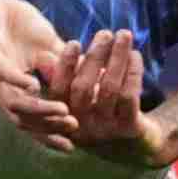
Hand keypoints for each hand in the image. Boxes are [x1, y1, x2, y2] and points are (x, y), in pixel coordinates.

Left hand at [0, 0, 79, 149]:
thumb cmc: (18, 23)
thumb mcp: (49, 48)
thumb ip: (66, 68)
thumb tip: (96, 84)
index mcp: (16, 88)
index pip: (32, 120)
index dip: (50, 134)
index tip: (73, 144)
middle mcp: (3, 85)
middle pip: (22, 119)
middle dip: (49, 127)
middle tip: (74, 127)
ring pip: (13, 102)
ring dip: (38, 109)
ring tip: (63, 111)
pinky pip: (1, 72)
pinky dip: (17, 81)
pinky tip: (35, 85)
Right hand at [63, 28, 169, 167]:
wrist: (134, 145)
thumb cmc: (99, 111)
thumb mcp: (78, 97)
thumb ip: (62, 78)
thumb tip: (42, 57)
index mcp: (62, 117)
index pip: (59, 90)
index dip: (65, 66)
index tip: (74, 42)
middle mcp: (81, 127)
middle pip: (84, 87)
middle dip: (95, 56)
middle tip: (105, 33)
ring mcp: (105, 130)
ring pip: (109, 88)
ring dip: (117, 58)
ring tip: (124, 36)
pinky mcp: (128, 129)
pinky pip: (130, 96)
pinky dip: (133, 72)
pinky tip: (135, 56)